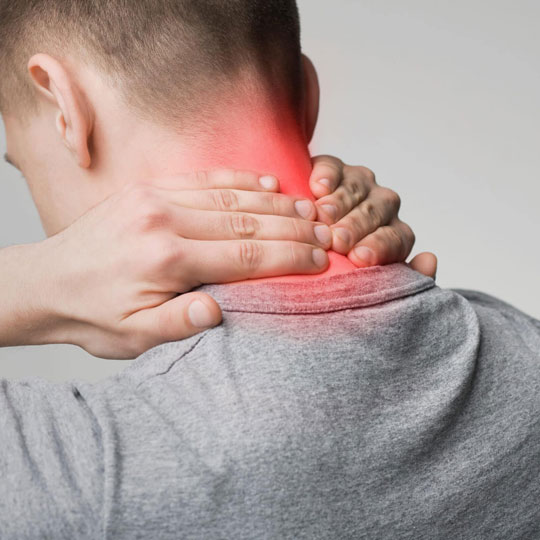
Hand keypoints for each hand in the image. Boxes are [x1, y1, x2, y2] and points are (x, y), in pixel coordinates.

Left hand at [5, 170, 331, 358]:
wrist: (47, 283)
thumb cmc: (94, 315)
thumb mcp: (132, 337)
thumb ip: (177, 324)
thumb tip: (219, 312)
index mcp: (166, 260)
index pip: (245, 256)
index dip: (288, 259)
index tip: (319, 260)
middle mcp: (164, 221)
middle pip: (246, 222)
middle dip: (292, 229)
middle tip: (327, 232)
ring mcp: (156, 198)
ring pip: (231, 197)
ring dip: (275, 203)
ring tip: (310, 209)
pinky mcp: (149, 188)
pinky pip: (205, 178)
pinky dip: (241, 180)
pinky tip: (268, 184)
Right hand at [309, 155, 436, 277]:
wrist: (302, 245)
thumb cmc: (335, 270)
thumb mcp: (363, 282)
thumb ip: (399, 277)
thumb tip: (429, 261)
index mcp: (394, 235)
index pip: (397, 239)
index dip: (379, 247)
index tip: (358, 259)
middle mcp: (381, 207)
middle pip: (376, 212)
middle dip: (356, 226)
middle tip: (337, 240)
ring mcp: (358, 184)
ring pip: (356, 189)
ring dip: (339, 203)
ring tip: (322, 216)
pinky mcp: (332, 169)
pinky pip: (333, 167)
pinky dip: (326, 175)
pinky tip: (317, 187)